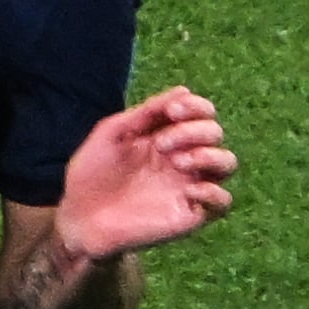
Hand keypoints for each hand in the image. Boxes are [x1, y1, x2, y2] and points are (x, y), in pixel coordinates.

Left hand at [53, 87, 236, 262]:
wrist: (80, 219)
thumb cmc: (92, 175)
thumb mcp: (112, 134)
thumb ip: (145, 113)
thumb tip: (183, 90)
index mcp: (166, 136)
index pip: (201, 113)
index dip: (195, 106)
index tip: (171, 111)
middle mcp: (183, 158)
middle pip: (214, 133)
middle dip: (192, 131)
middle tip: (159, 144)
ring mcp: (189, 186)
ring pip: (228, 163)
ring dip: (209, 155)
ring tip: (178, 162)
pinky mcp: (190, 214)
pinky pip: (223, 201)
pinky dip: (213, 191)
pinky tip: (187, 190)